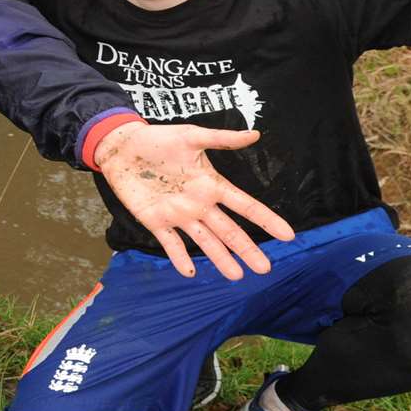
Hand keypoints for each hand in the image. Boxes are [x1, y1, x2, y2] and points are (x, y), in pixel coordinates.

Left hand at [92, 121, 293, 279]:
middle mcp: (199, 204)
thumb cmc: (159, 139)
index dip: (266, 220)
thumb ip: (222, 139)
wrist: (123, 147)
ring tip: (236, 276)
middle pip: (229, 231)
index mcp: (211, 185)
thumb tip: (256, 134)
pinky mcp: (155, 220)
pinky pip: (170, 243)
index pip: (245, 206)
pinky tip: (190, 272)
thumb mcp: (192, 136)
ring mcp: (178, 215)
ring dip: (220, 258)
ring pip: (204, 241)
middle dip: (246, 249)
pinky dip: (179, 257)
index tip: (287, 235)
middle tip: (265, 269)